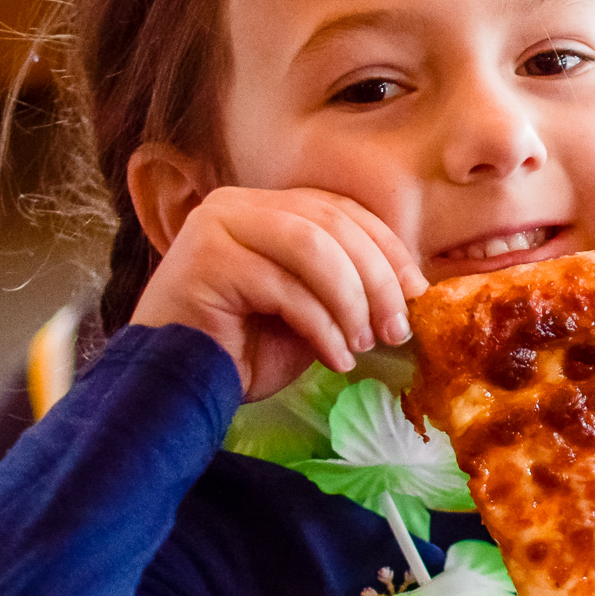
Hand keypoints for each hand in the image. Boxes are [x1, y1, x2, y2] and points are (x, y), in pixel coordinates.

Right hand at [129, 187, 426, 399]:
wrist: (178, 390)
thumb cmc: (242, 352)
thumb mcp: (310, 310)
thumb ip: (345, 285)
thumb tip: (409, 284)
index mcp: (264, 207)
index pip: (340, 210)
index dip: (386, 247)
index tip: (416, 291)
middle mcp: (236, 205)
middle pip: (332, 224)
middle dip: (376, 279)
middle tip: (397, 328)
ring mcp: (216, 226)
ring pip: (313, 248)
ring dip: (351, 301)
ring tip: (366, 344)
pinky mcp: (205, 259)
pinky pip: (285, 287)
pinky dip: (322, 326)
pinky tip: (337, 358)